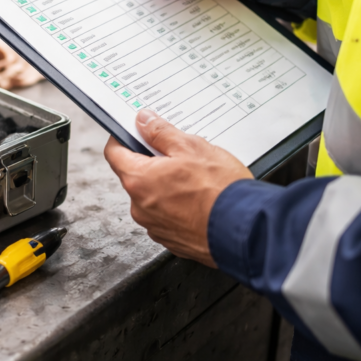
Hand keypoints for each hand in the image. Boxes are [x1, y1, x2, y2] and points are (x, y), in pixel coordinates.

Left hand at [103, 109, 252, 265]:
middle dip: (152, 163)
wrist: (246, 231)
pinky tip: (199, 200)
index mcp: (138, 180)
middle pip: (135, 175)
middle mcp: (140, 207)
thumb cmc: (221, 191)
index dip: (122, 138)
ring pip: (152, 197)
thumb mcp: (192, 148)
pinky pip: (167, 216)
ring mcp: (154, 226)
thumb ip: (161, 132)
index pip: (114, 153)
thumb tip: (143, 121)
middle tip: (179, 155)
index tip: (134, 132)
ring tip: (196, 180)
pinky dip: (178, 207)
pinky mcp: (171, 240)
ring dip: (167, 186)